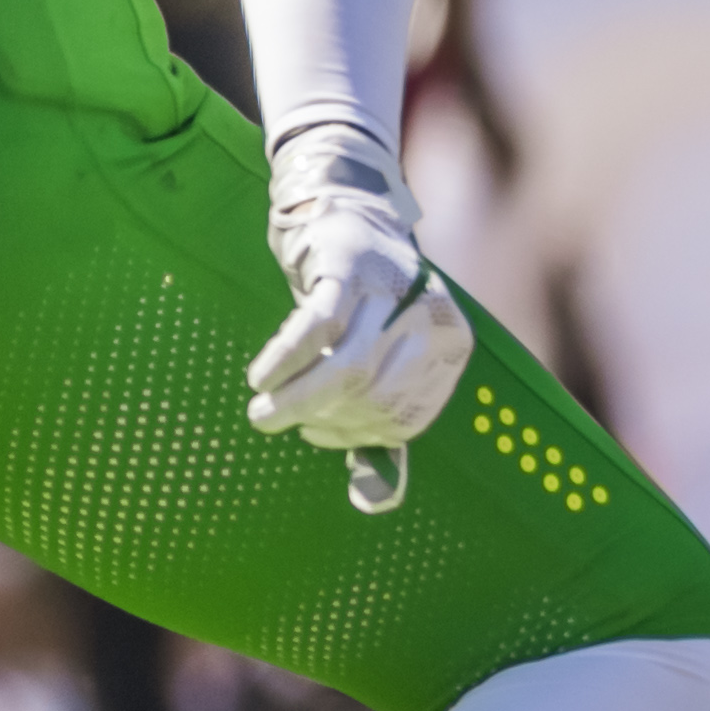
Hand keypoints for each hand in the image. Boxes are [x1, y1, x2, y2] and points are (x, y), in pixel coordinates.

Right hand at [247, 127, 472, 505]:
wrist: (345, 209)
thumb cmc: (362, 300)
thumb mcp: (382, 352)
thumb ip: (376, 418)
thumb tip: (372, 501)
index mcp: (448, 344)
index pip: (407, 417)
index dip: (358, 437)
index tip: (319, 437)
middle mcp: (427, 317)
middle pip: (376, 397)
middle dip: (325, 421)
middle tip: (283, 422)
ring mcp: (388, 290)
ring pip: (349, 368)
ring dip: (300, 399)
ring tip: (264, 411)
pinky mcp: (346, 268)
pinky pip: (315, 327)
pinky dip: (285, 359)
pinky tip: (261, 376)